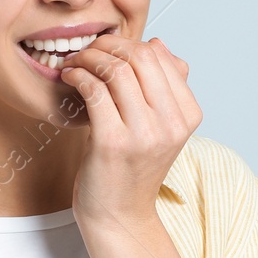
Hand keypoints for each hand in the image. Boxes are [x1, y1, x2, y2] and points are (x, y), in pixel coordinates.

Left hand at [58, 35, 202, 231]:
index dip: (128, 43)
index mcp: (187, 115)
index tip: (106, 49)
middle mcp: (171, 124)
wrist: (119, 215)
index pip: (160, 56)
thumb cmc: (132, 167)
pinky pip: (94, 91)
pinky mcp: (112, 143)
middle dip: (107, 45)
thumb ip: (164, 86)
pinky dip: (78, 76)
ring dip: (88, 58)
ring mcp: (144, 135)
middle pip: (140, 57)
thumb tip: (157, 43)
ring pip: (116, 70)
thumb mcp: (159, 126)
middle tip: (86, 51)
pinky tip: (69, 78)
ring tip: (75, 63)